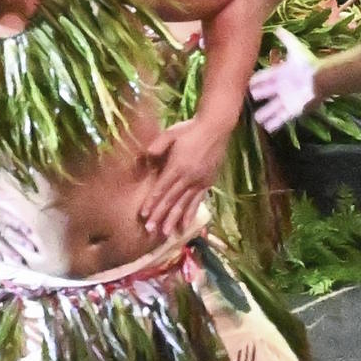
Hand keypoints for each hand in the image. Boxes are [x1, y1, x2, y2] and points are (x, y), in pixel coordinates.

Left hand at [138, 115, 230, 238]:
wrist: (216, 127)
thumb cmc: (190, 129)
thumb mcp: (170, 134)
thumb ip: (156, 146)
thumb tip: (145, 157)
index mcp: (177, 166)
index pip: (161, 189)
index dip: (152, 202)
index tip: (143, 215)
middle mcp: (188, 177)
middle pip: (171, 200)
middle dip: (160, 216)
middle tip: (150, 230)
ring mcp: (199, 181)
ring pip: (184, 204)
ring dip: (174, 219)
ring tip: (167, 233)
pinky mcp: (207, 182)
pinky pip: (197, 201)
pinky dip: (190, 213)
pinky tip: (186, 224)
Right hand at [249, 27, 323, 135]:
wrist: (323, 79)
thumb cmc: (309, 64)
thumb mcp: (295, 50)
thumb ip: (286, 40)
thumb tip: (277, 28)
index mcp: (281, 74)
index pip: (265, 77)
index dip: (257, 81)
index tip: (246, 84)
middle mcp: (282, 87)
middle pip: (267, 93)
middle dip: (258, 96)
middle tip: (246, 101)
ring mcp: (287, 99)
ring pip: (273, 108)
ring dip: (265, 114)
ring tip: (256, 120)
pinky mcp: (293, 109)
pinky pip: (282, 118)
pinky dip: (275, 123)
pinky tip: (268, 129)